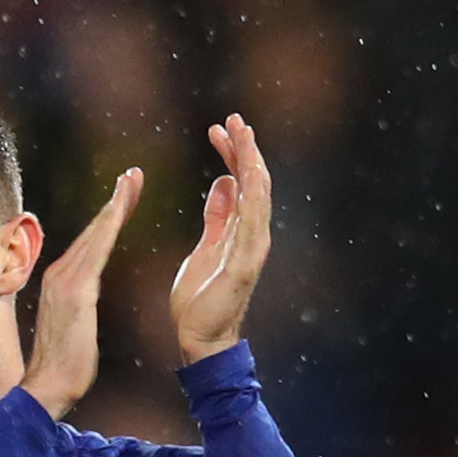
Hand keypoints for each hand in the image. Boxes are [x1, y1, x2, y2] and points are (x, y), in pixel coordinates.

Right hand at [19, 168, 140, 421]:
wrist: (48, 388)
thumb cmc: (64, 365)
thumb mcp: (74, 325)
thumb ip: (79, 304)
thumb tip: (84, 299)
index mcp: (61, 280)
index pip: (90, 241)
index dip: (108, 216)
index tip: (125, 194)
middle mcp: (59, 273)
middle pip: (92, 229)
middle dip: (114, 200)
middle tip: (133, 174)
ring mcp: (64, 280)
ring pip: (94, 234)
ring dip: (114, 205)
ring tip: (131, 181)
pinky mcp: (75, 292)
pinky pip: (96, 251)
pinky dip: (108, 226)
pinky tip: (120, 209)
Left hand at [171, 115, 274, 363]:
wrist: (200, 339)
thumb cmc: (200, 300)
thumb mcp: (204, 246)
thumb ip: (216, 217)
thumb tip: (223, 183)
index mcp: (239, 229)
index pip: (240, 181)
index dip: (232, 153)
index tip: (218, 128)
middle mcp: (252, 234)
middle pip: (252, 182)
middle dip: (244, 148)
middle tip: (234, 117)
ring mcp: (252, 248)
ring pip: (257, 196)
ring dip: (251, 162)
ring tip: (242, 133)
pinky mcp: (245, 263)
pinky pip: (253, 224)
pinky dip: (254, 197)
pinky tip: (250, 173)